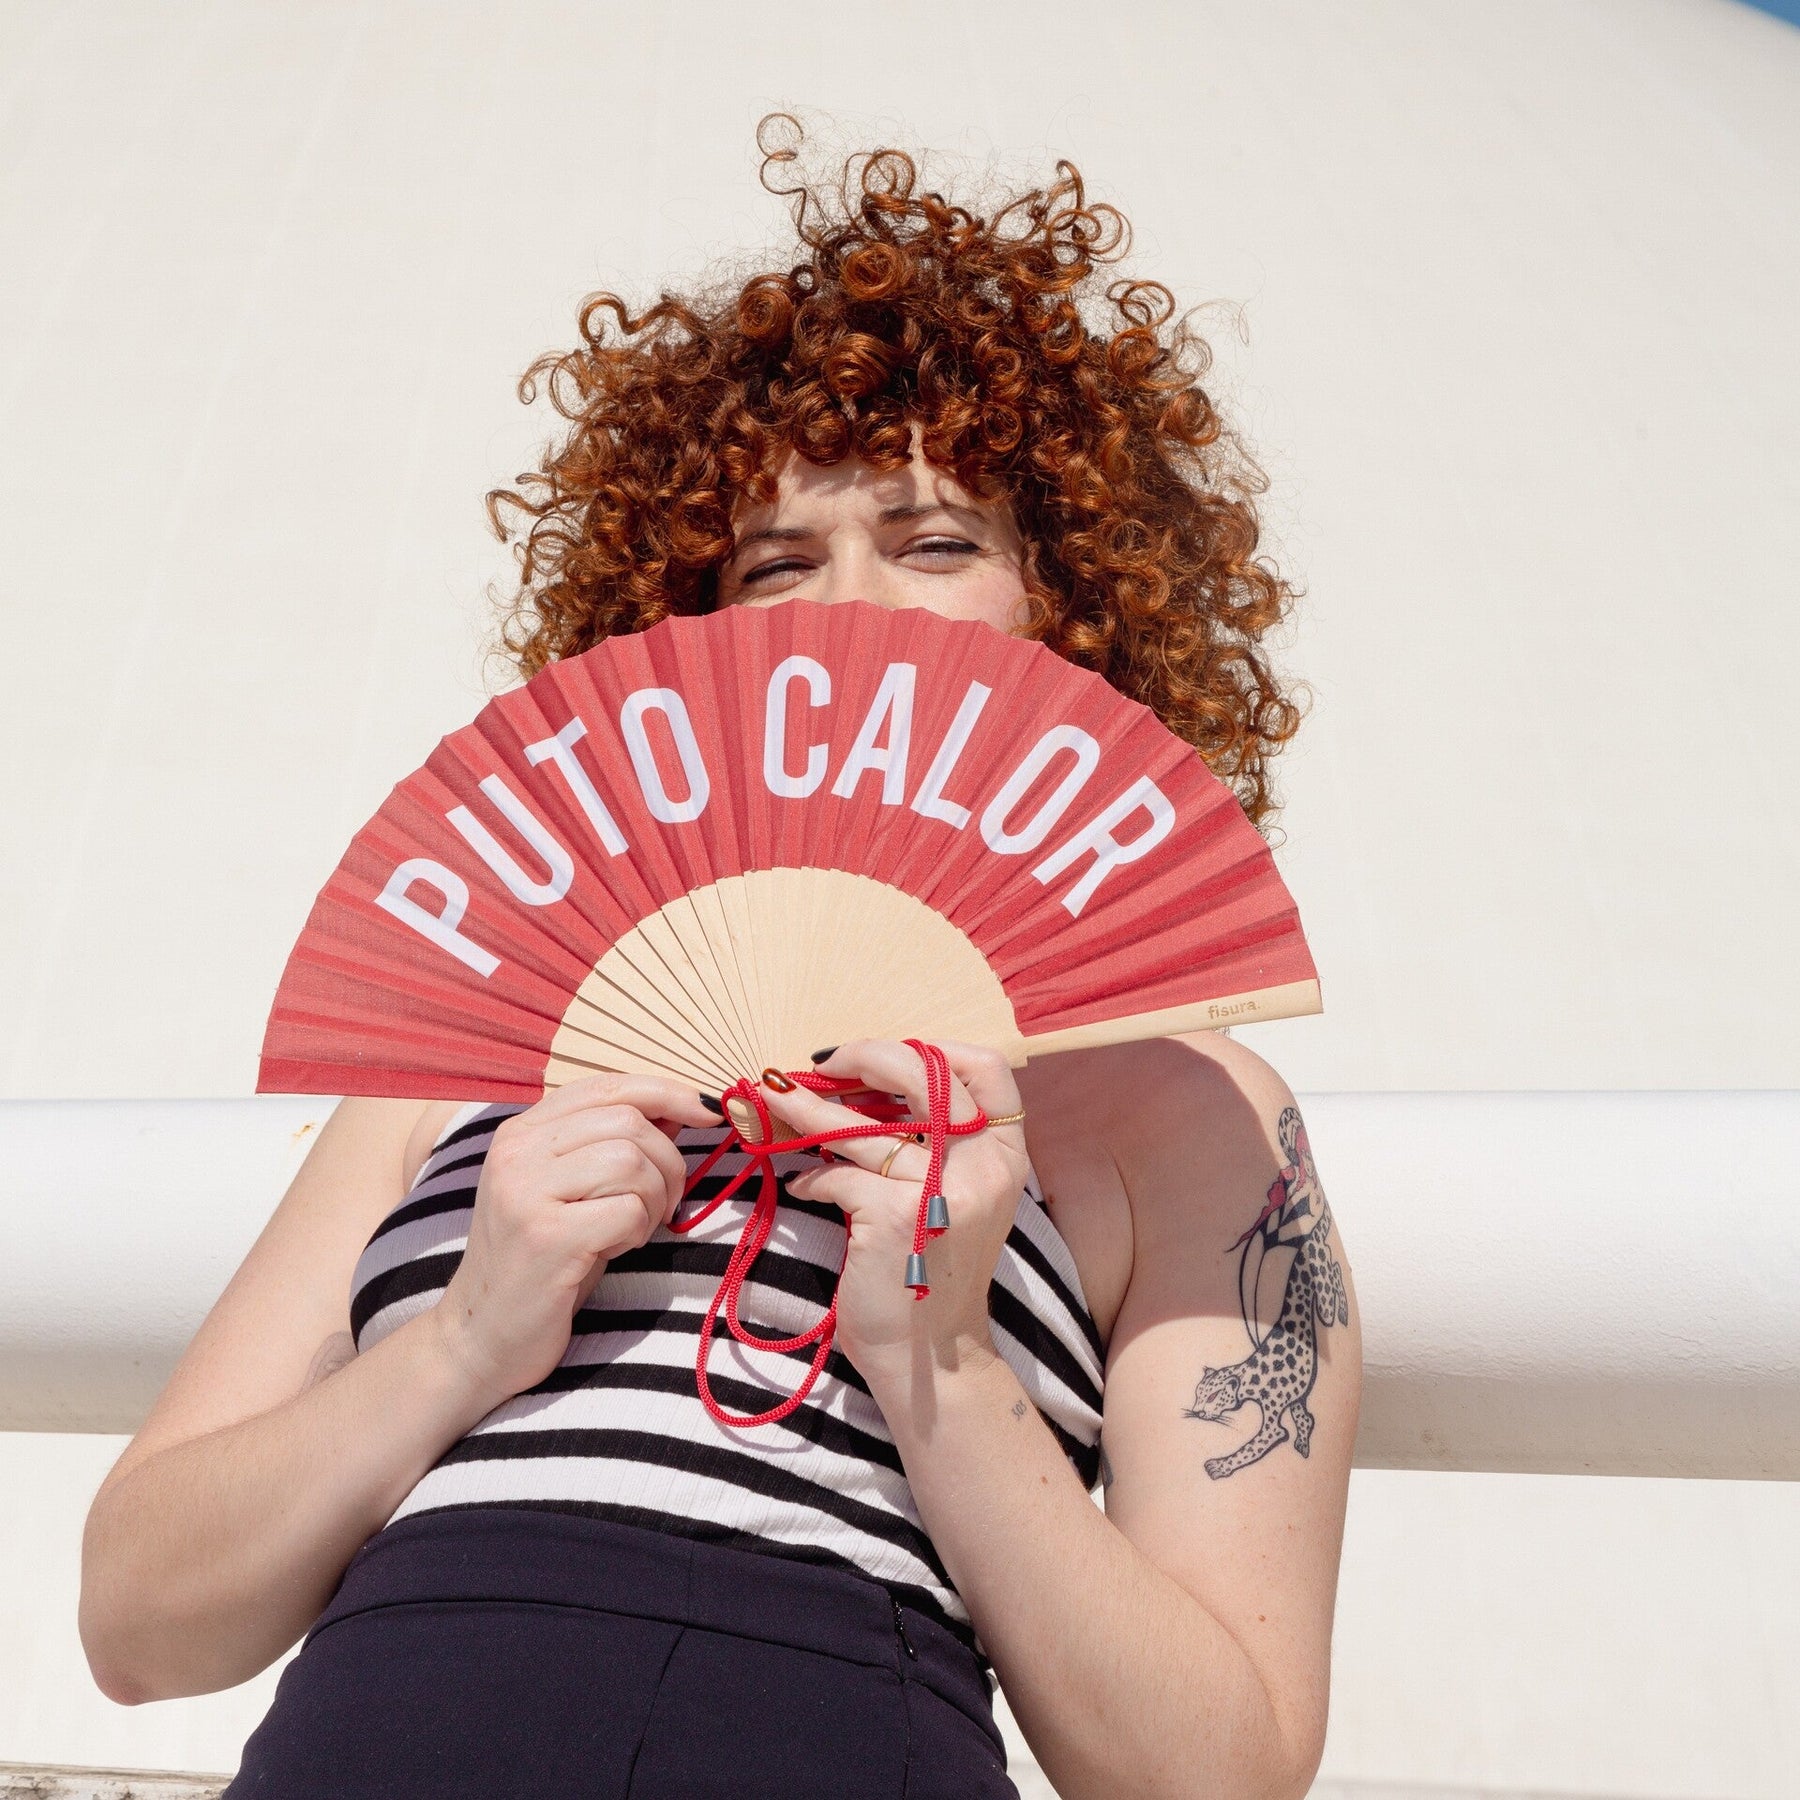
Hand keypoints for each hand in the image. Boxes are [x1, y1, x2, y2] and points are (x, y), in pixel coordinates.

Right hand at [432, 1073, 718, 1410]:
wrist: (481, 1334)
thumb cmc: (540, 1260)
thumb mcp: (573, 1190)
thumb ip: (615, 1143)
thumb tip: (682, 1107)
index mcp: (522, 1131)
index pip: (608, 1085)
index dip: (668, 1092)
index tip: (706, 1114)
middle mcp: (517, 1151)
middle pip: (628, 1121)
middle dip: (668, 1161)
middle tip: (664, 1202)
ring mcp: (525, 1191)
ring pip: (632, 1161)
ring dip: (654, 1198)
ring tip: (633, 1228)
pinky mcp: (545, 1236)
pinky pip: (628, 1209)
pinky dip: (638, 1230)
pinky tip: (614, 1248)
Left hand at [757, 1039, 1027, 1399]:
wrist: (931, 1359)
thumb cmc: (934, 1272)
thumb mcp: (959, 1201)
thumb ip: (939, 1146)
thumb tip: (868, 1085)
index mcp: (1004, 1158)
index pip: (987, 1071)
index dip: (936, 1048)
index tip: (886, 1055)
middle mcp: (982, 1169)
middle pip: (924, 1074)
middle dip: (864, 1056)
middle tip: (823, 1064)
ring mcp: (940, 1193)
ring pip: (860, 1125)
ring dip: (806, 1108)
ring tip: (771, 1098)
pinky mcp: (894, 1219)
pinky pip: (836, 1176)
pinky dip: (811, 1179)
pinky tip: (801, 1185)